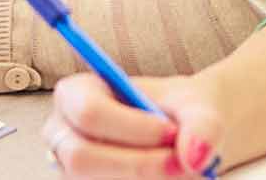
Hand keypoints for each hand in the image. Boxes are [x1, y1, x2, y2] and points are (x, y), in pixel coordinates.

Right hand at [46, 72, 223, 177]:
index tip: (173, 133)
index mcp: (76, 94)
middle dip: (138, 165)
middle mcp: (63, 135)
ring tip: (181, 170)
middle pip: (82, 159)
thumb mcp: (195, 104)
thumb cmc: (178, 112)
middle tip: (184, 165)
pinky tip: (167, 179)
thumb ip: (202, 124)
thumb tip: (195, 158)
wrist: (182, 136)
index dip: (133, 127)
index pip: (89, 112)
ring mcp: (68, 171)